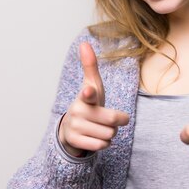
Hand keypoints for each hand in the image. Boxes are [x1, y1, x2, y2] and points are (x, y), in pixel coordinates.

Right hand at [58, 42, 129, 156]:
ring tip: (98, 127)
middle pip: (113, 120)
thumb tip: (84, 43)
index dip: (89, 92)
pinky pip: (102, 145)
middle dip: (116, 122)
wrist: (71, 128)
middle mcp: (78, 110)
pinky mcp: (75, 141)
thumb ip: (90, 66)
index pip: (89, 93)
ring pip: (109, 134)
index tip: (88, 91)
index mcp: (85, 95)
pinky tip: (95, 137)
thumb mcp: (92, 85)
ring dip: (109, 133)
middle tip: (108, 119)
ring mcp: (75, 126)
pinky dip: (103, 143)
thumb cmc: (88, 104)